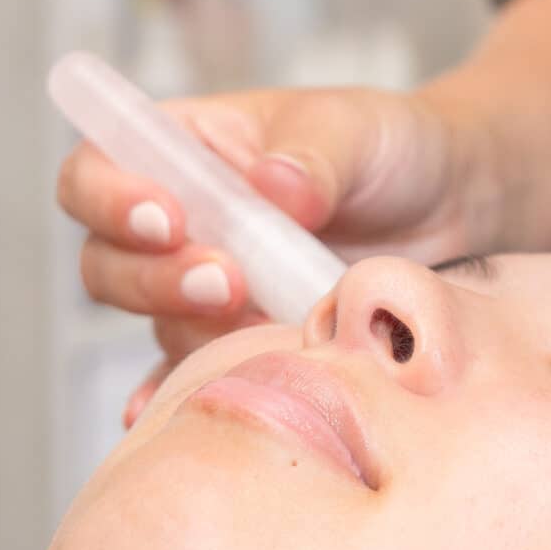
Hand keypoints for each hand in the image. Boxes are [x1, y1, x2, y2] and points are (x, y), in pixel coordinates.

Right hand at [56, 87, 490, 415]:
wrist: (455, 211)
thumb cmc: (390, 150)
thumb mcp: (355, 130)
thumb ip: (311, 155)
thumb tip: (274, 187)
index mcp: (182, 151)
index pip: (95, 172)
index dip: (111, 198)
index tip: (169, 218)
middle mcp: (178, 224)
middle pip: (107, 264)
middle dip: (155, 280)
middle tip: (228, 284)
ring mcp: (206, 291)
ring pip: (157, 324)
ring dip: (196, 331)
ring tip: (265, 323)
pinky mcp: (241, 345)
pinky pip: (194, 380)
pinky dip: (183, 400)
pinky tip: (176, 419)